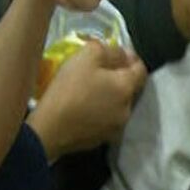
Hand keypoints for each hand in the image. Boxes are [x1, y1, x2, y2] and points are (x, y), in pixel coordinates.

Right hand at [27, 40, 146, 159]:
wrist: (48, 129)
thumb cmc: (69, 89)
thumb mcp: (86, 56)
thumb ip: (107, 49)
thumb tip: (120, 52)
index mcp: (126, 88)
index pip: (141, 69)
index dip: (131, 57)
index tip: (119, 52)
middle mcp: (127, 109)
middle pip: (129, 88)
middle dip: (118, 77)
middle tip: (100, 69)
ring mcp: (115, 128)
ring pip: (117, 105)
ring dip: (108, 95)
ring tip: (89, 89)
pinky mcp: (101, 140)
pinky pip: (104, 120)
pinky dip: (98, 111)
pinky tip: (83, 107)